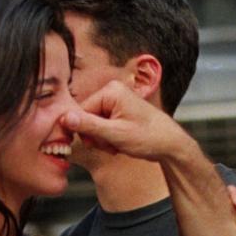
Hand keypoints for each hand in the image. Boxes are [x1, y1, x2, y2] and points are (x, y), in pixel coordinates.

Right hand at [62, 82, 185, 161]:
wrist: (170, 143)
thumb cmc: (148, 137)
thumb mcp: (115, 134)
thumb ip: (89, 126)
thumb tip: (65, 118)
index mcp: (110, 91)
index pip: (81, 111)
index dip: (85, 131)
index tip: (97, 143)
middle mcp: (112, 91)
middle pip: (87, 117)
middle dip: (96, 136)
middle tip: (111, 145)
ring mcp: (116, 101)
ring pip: (94, 124)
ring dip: (103, 139)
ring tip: (118, 144)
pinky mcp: (118, 111)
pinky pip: (103, 125)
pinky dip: (108, 138)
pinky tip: (120, 143)